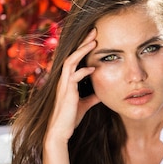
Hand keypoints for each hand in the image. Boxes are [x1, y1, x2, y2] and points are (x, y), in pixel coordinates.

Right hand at [45, 29, 99, 144]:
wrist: (60, 132)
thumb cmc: (70, 118)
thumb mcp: (85, 104)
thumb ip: (93, 96)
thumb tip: (102, 93)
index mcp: (68, 80)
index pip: (75, 59)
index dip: (83, 48)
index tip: (94, 38)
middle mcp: (64, 80)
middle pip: (72, 55)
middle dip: (83, 42)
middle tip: (94, 31)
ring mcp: (64, 85)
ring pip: (70, 61)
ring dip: (82, 51)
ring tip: (93, 42)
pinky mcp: (66, 93)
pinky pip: (73, 77)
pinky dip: (83, 71)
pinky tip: (93, 68)